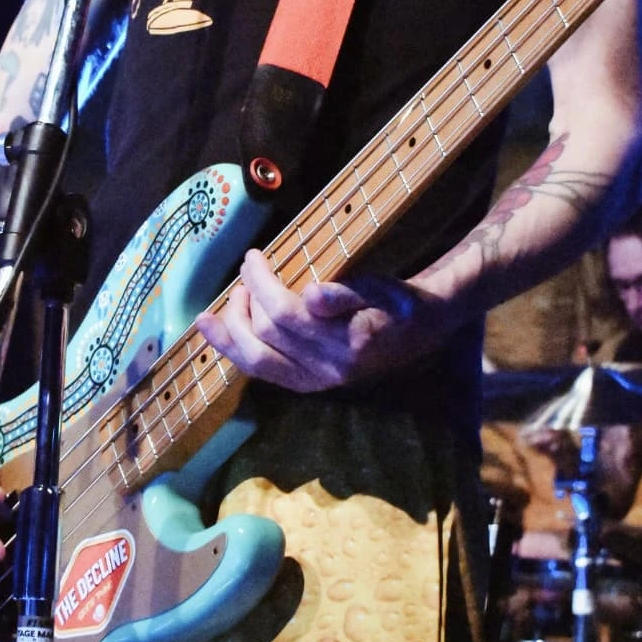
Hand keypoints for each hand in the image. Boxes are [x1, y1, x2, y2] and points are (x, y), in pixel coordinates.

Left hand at [195, 248, 438, 392]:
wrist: (422, 331)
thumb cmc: (398, 301)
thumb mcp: (382, 289)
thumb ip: (345, 293)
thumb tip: (310, 295)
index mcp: (346, 342)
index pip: (285, 313)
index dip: (261, 282)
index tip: (252, 255)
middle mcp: (329, 370)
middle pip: (265, 338)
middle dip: (242, 305)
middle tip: (242, 277)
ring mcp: (318, 382)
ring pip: (257, 363)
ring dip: (229, 333)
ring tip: (224, 304)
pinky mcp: (310, 385)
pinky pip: (264, 372)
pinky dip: (236, 352)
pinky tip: (219, 333)